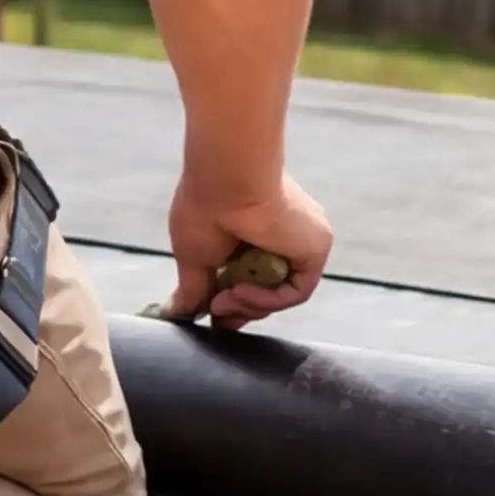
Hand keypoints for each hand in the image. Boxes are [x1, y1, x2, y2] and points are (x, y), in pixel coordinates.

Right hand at [163, 173, 331, 330]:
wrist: (227, 179)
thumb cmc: (205, 206)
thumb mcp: (193, 256)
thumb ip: (194, 288)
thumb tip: (179, 312)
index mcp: (254, 230)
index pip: (251, 276)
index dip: (233, 302)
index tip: (213, 314)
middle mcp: (281, 234)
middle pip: (268, 288)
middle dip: (241, 308)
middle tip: (218, 317)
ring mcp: (301, 240)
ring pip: (282, 291)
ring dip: (249, 305)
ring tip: (220, 302)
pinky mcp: (315, 247)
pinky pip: (297, 290)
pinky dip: (268, 299)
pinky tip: (241, 292)